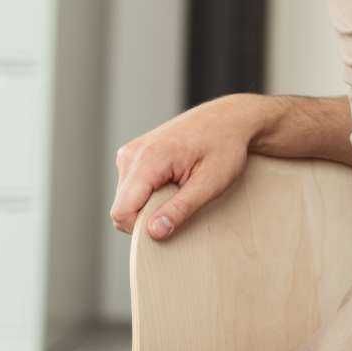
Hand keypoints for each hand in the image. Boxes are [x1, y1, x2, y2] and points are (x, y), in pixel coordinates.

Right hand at [109, 94, 267, 239]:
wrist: (230, 118)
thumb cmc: (225, 146)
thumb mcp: (211, 183)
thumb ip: (181, 208)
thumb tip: (154, 232)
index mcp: (148, 159)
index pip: (121, 212)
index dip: (142, 228)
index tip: (171, 222)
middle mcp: (131, 154)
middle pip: (122, 207)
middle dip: (149, 214)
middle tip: (183, 199)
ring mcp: (130, 152)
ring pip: (126, 198)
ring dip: (150, 203)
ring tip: (180, 186)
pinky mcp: (133, 154)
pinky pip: (131, 187)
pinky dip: (149, 192)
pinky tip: (173, 179)